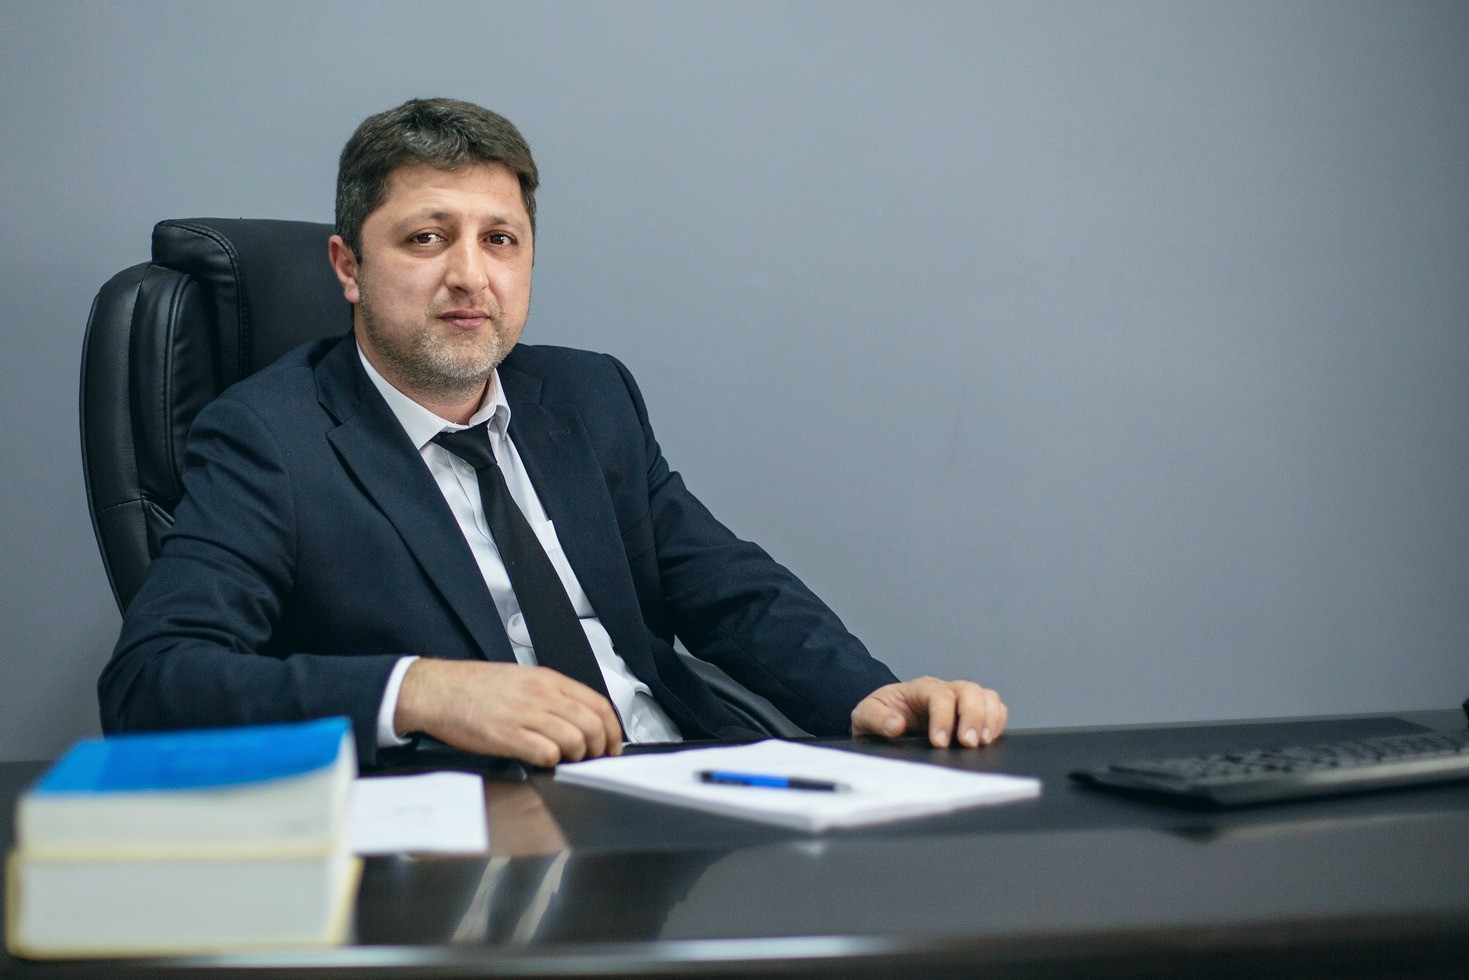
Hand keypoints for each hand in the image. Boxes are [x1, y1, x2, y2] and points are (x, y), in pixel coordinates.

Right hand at [394, 659, 622, 766]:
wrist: (438, 690)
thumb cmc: (475, 687)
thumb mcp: (522, 679)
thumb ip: (551, 696)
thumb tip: (578, 718)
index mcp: (547, 680)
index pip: (598, 703)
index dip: (613, 729)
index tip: (612, 744)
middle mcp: (541, 695)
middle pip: (592, 724)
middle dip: (600, 748)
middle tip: (594, 758)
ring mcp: (525, 715)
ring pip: (574, 740)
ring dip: (576, 756)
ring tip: (566, 760)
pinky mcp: (508, 736)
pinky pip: (546, 753)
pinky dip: (551, 762)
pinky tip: (542, 760)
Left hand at [851, 677, 1007, 747]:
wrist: (883, 722)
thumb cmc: (878, 718)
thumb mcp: (864, 716)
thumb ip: (875, 718)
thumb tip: (896, 726)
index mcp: (919, 688)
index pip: (939, 695)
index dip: (943, 717)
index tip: (939, 743)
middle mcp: (944, 691)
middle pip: (969, 690)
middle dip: (972, 716)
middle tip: (968, 743)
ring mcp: (960, 702)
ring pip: (986, 697)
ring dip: (989, 718)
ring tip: (983, 743)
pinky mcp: (971, 717)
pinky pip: (994, 710)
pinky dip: (997, 722)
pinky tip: (990, 740)